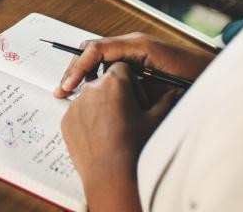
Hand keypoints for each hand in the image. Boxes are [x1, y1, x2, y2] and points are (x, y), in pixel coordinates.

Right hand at [54, 32, 214, 97]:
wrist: (220, 76)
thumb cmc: (198, 78)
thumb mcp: (163, 84)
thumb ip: (134, 83)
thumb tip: (105, 86)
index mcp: (137, 45)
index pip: (96, 49)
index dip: (78, 67)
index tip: (68, 86)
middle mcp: (133, 43)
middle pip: (92, 49)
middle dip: (74, 69)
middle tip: (62, 90)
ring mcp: (135, 50)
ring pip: (98, 57)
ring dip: (83, 73)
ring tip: (70, 92)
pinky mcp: (138, 60)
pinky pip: (110, 64)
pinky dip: (96, 76)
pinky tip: (91, 91)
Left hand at [62, 62, 182, 211]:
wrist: (111, 176)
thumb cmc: (135, 147)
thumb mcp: (156, 121)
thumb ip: (166, 100)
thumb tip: (176, 90)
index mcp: (114, 82)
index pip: (121, 67)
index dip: (131, 82)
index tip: (136, 98)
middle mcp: (91, 89)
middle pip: (104, 81)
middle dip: (114, 93)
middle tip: (126, 114)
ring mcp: (75, 105)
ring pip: (90, 97)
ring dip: (100, 105)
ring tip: (113, 128)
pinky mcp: (66, 120)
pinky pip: (78, 113)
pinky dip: (88, 120)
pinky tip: (100, 136)